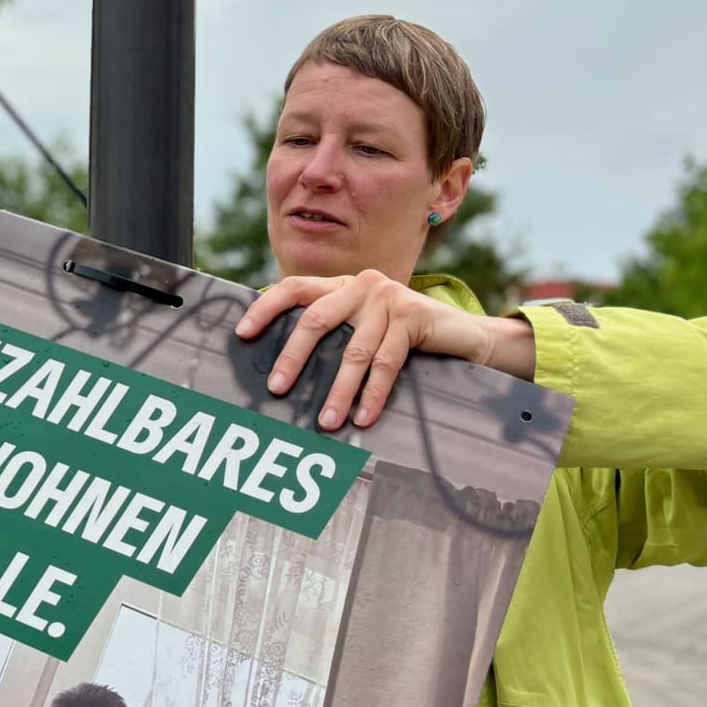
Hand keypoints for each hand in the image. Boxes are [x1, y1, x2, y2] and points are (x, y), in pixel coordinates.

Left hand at [235, 270, 533, 429]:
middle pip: (316, 320)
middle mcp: (362, 285)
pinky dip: (372, 394)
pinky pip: (385, 364)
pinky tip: (362, 417)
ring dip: (338, 392)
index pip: (295, 288)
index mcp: (342, 286)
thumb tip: (285, 366)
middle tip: (276, 388)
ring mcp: (388, 298)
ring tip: (326, 422)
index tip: (243, 333)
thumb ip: (334, 333)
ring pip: (353, 352)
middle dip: (294, 358)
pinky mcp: (412, 315)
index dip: (266, 308)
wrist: (463, 336)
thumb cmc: (404, 337)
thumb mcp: (364, 329)